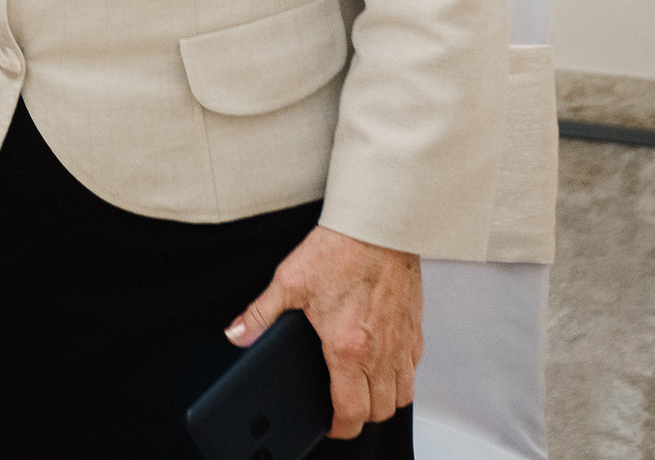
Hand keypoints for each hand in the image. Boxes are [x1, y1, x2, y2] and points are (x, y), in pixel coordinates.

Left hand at [226, 224, 422, 438]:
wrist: (377, 227)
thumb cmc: (339, 250)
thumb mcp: (288, 282)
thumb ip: (260, 313)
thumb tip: (238, 334)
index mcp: (349, 349)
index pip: (352, 411)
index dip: (339, 427)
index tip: (330, 425)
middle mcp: (382, 352)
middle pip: (380, 410)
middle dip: (361, 417)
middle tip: (343, 408)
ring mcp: (403, 342)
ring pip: (403, 395)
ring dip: (384, 400)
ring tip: (363, 391)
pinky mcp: (416, 329)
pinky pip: (414, 368)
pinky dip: (400, 375)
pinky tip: (383, 362)